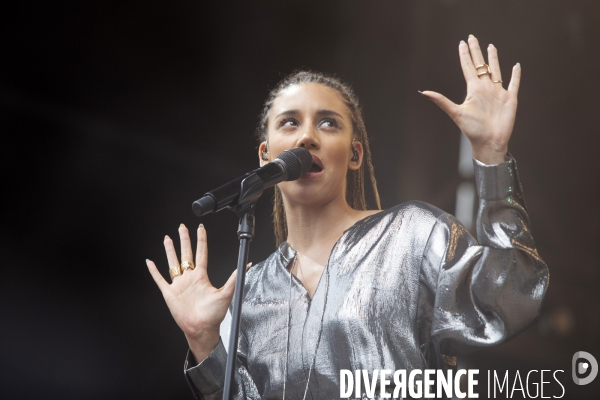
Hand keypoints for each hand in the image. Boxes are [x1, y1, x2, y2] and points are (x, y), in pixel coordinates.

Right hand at [146, 224, 240, 362]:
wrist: (202, 329)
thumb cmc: (214, 315)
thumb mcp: (226, 293)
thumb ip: (235, 278)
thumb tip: (247, 265)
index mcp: (201, 276)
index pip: (201, 253)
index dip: (200, 240)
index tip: (200, 228)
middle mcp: (189, 278)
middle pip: (185, 254)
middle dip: (184, 240)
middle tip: (182, 226)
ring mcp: (179, 284)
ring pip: (172, 263)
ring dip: (170, 250)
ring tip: (167, 238)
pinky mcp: (169, 293)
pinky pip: (160, 279)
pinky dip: (154, 271)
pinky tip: (149, 262)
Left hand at [421, 35, 520, 164]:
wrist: (489, 142)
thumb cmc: (472, 130)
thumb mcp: (455, 113)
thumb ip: (441, 101)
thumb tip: (424, 92)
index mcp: (473, 90)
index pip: (468, 68)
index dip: (464, 55)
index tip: (462, 43)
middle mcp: (485, 89)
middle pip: (481, 65)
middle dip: (476, 51)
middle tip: (472, 37)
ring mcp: (498, 93)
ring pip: (496, 71)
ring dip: (494, 59)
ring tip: (491, 46)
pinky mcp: (510, 99)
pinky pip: (514, 83)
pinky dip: (516, 75)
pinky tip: (516, 65)